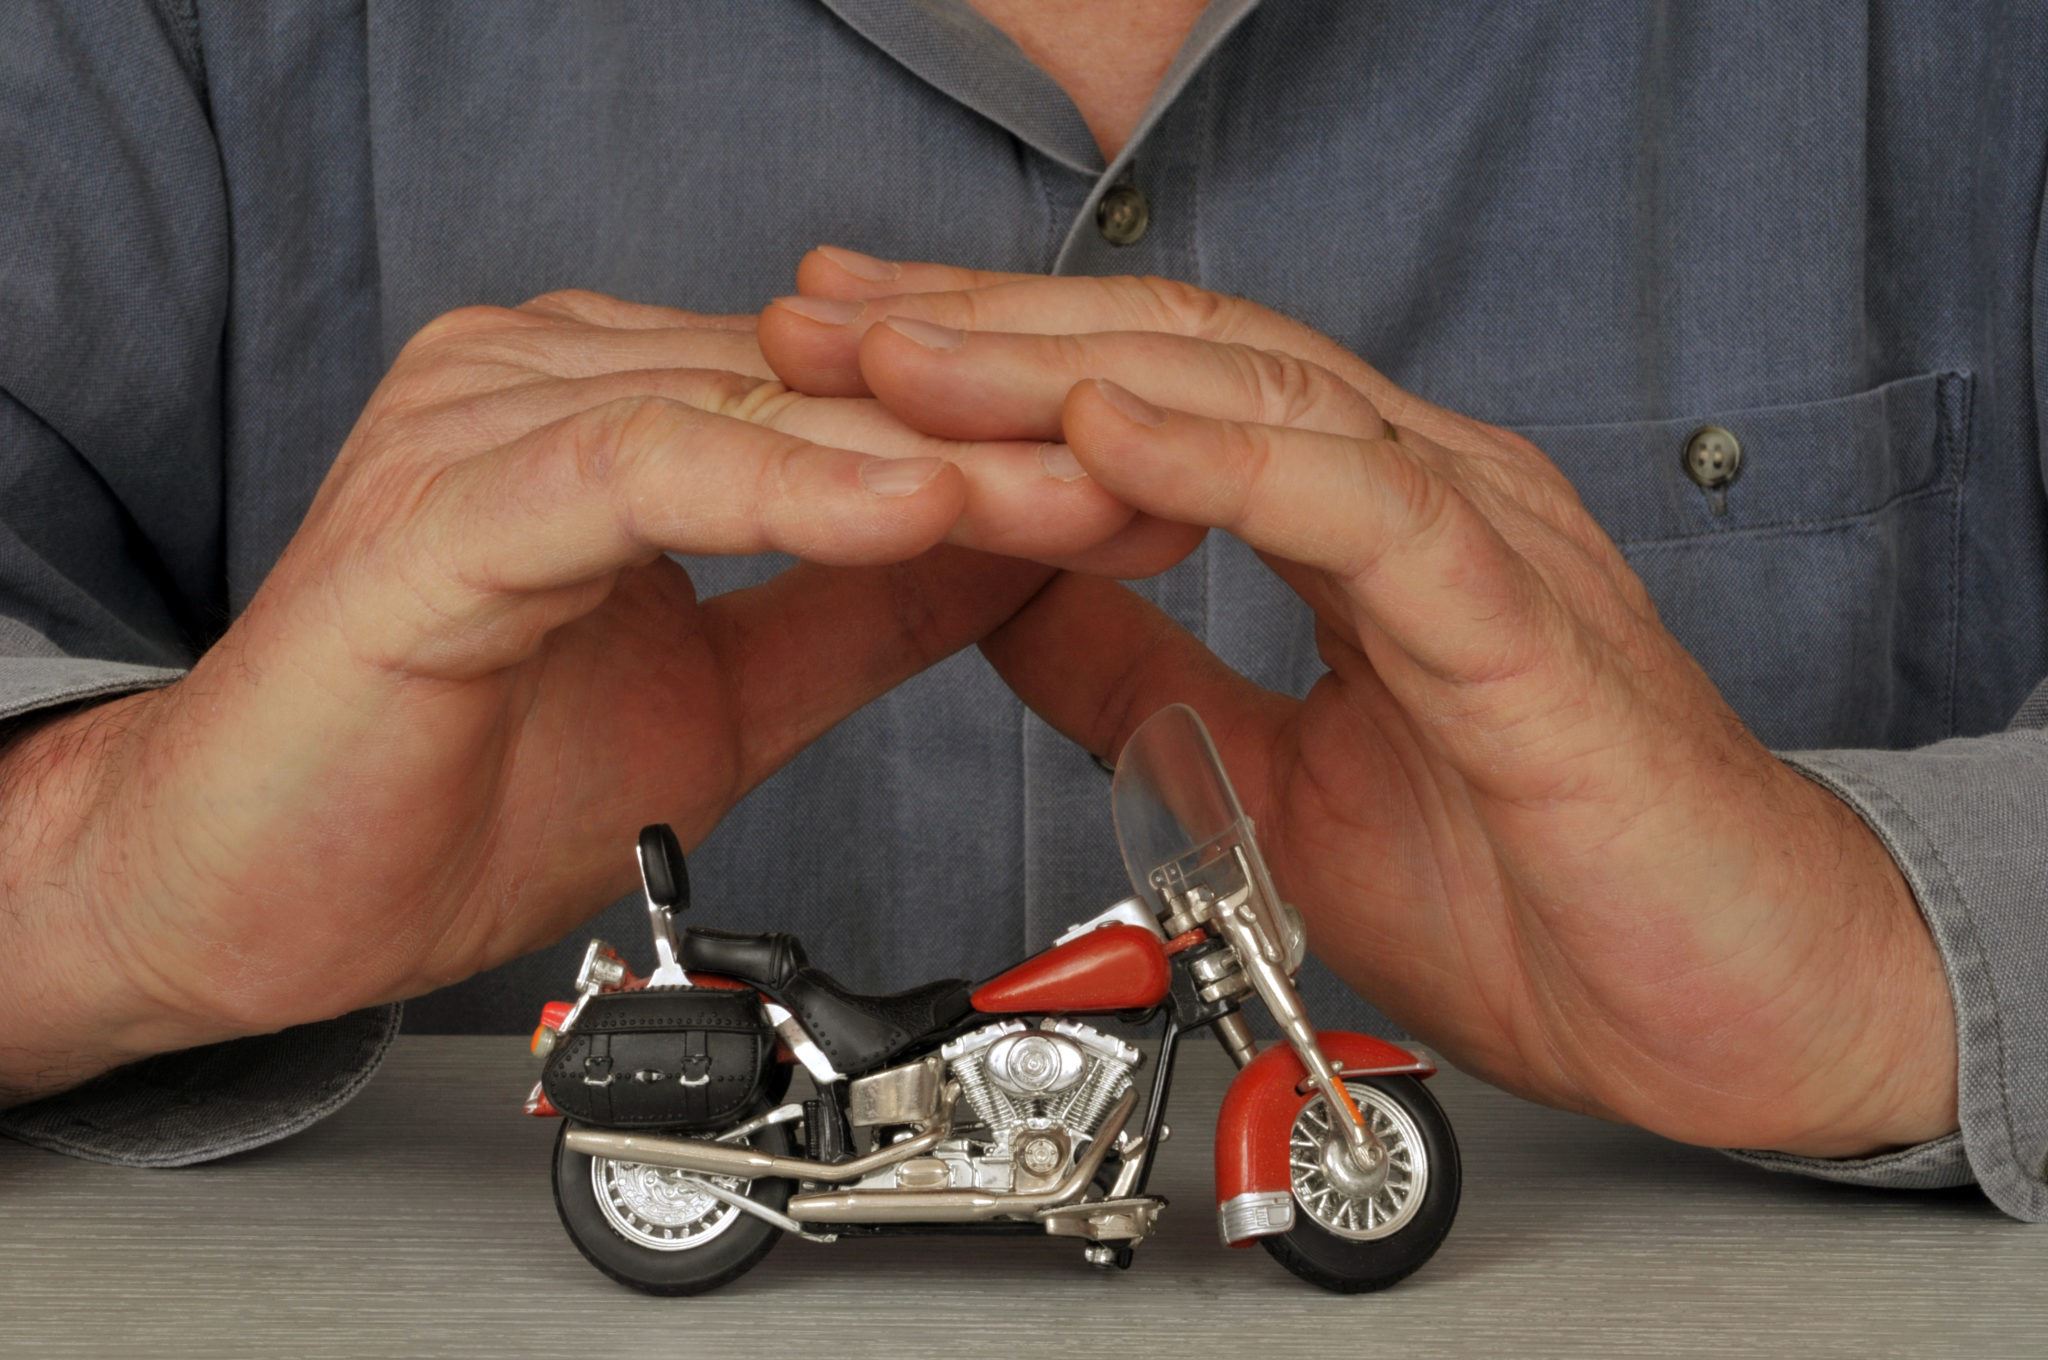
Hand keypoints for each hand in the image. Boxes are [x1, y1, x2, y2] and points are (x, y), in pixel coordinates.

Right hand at [0, 288, 1138, 1099]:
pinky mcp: (441, 507)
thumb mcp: (724, 694)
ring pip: (755, 411)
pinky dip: (784, 489)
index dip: (1014, 443)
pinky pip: (642, 472)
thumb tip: (997, 556)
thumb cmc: (458, 786)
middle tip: (1169, 477)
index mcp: (620, 415)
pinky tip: (909, 509)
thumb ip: (852, 613)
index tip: (1156, 488)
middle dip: (1007, 440)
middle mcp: (554, 387)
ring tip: (1082, 496)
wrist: (261, 896)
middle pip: (828, 389)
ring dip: (934, 460)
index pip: (854, 402)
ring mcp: (488, 427)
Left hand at [756, 256, 1958, 1157]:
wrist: (1737, 1009)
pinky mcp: (1523, 627)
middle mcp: (1413, 493)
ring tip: (905, 347)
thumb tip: (1002, 602)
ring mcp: (1475, 541)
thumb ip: (1145, 670)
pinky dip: (1225, 459)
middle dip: (983, 328)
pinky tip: (1100, 425)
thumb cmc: (1537, 888)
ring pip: (1254, 400)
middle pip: (1175, 353)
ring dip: (1062, 366)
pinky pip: (1363, 509)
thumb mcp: (1268, 769)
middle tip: (819, 306)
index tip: (840, 346)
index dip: (988, 358)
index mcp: (1353, 520)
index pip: (1149, 387)